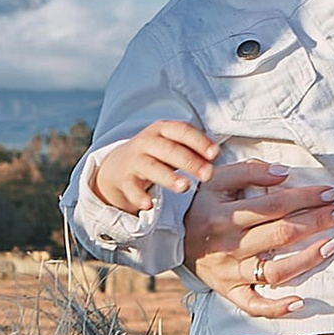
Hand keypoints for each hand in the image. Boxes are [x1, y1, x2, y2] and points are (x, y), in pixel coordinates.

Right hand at [89, 118, 218, 212]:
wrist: (118, 165)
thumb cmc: (156, 154)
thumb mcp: (174, 145)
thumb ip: (194, 149)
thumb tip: (215, 156)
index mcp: (163, 129)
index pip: (182, 131)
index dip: (199, 141)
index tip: (215, 154)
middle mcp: (147, 141)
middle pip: (169, 149)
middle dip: (190, 161)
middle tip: (208, 175)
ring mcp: (134, 160)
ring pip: (152, 167)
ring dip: (169, 177)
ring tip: (185, 187)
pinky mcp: (125, 179)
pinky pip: (131, 187)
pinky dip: (138, 196)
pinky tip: (148, 204)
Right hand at [185, 156, 333, 319]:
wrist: (167, 236)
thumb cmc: (201, 204)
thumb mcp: (217, 180)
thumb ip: (249, 171)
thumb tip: (285, 174)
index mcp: (225, 215)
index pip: (275, 205)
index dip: (306, 198)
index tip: (330, 194)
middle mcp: (228, 245)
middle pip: (281, 234)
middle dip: (317, 222)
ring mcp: (229, 272)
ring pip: (274, 271)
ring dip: (307, 260)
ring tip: (332, 246)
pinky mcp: (228, 291)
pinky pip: (253, 305)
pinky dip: (276, 307)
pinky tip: (301, 301)